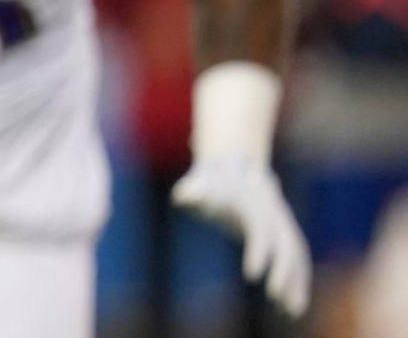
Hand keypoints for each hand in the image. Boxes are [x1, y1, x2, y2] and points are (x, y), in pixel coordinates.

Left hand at [172, 156, 310, 316]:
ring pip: (296, 258)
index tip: (251, 275)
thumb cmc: (210, 185)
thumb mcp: (198, 186)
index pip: (260, 233)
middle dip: (283, 272)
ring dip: (297, 284)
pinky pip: (297, 262)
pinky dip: (298, 283)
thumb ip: (192, 192)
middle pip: (285, 247)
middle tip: (274, 296)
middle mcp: (275, 218)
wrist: (233, 171)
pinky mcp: (285, 238)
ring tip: (292, 312)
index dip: (257, 253)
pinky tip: (293, 307)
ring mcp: (284, 228)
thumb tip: (184, 196)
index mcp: (255, 207)